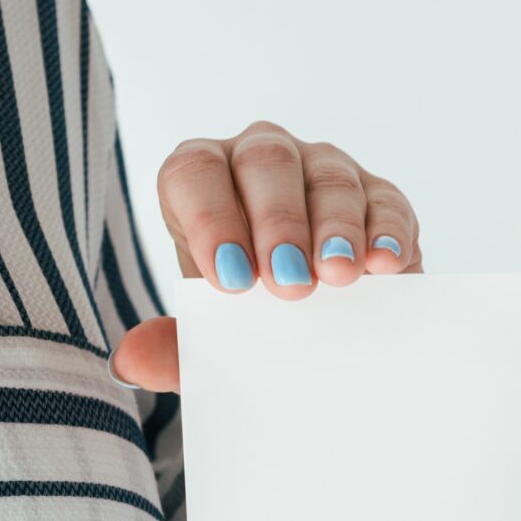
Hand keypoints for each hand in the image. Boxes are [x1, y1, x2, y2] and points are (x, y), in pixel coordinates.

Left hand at [111, 120, 423, 391]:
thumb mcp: (210, 332)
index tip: (230, 280)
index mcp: (202, 179)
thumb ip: (173, 346)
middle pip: (267, 164)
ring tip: (340, 279)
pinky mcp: (379, 197)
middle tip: (290, 285)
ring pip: (330, 178)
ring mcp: (323, 171)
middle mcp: (260, 160)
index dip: (211, 219)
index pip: (195, 174)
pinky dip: (388, 232)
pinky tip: (385, 265)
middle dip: (279, 224)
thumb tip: (133, 360)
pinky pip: (386, 201)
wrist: (310, 325)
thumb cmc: (247, 314)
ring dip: (336, 230)